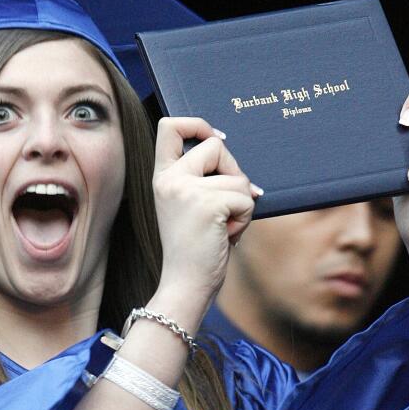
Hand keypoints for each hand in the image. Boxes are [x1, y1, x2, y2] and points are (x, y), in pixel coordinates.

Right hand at [152, 117, 258, 311]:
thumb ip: (201, 178)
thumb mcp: (190, 205)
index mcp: (162, 177)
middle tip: (227, 205)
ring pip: (238, 177)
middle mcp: (170, 179)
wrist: (185, 285)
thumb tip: (228, 149)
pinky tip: (226, 236)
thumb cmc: (194, 249)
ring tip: (222, 228)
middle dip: (234, 173)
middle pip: (216, 146)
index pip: (170, 126)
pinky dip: (245, 219)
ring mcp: (187, 190)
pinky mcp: (208, 204)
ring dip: (241, 204)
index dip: (198, 124)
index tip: (217, 140)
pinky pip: (246, 198)